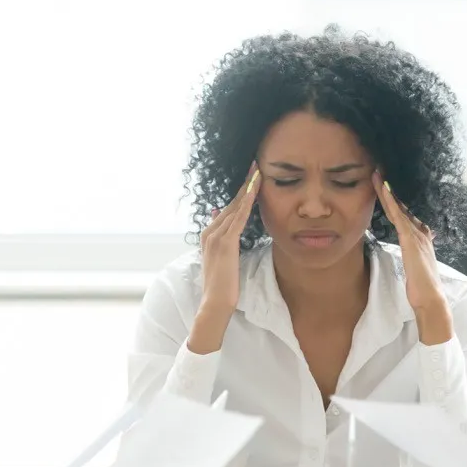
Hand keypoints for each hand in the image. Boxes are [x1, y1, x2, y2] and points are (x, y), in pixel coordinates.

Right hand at [188, 162, 260, 354]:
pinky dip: (246, 202)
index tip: (251, 176)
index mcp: (209, 235)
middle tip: (255, 163)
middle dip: (244, 183)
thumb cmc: (222, 286)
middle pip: (231, 202)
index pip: (228, 208)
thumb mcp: (222, 260)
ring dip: (247, 187)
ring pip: (235, 206)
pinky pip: (238, 217)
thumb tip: (220, 219)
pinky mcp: (225, 243)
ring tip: (257, 170)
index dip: (240, 192)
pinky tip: (255, 189)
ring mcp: (216, 237)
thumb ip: (223, 240)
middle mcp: (210, 232)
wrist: (215, 302)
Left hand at [374, 171, 450, 342]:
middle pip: (403, 205)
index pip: (406, 213)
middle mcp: (421, 232)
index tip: (386, 184)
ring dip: (388, 189)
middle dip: (392, 188)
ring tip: (377, 173)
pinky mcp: (411, 240)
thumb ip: (414, 254)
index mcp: (422, 237)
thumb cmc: (422, 287)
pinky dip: (391, 201)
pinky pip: (399, 216)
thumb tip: (410, 250)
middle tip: (381, 170)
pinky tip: (383, 189)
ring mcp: (417, 235)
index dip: (397, 199)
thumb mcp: (416, 265)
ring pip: (399, 206)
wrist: (431, 299)